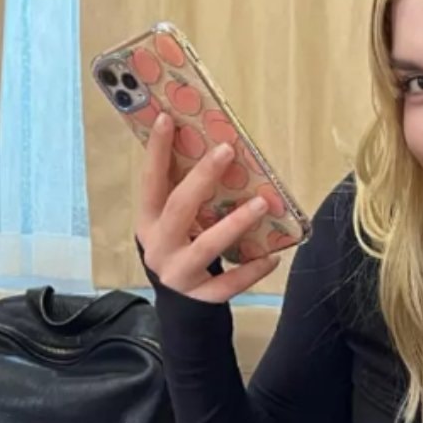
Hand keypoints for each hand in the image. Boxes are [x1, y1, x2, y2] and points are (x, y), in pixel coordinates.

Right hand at [137, 114, 279, 301]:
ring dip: (235, 223)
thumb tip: (216, 149)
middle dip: (202, 178)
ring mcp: (179, 273)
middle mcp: (159, 247)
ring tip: (261, 203)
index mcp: (149, 222)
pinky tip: (273, 256)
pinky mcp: (201, 296)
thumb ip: (186, 195)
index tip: (166, 118)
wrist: (179, 304)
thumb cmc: (182, 249)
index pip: (151, 182)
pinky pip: (229, 283)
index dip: (156, 151)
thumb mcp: (173, 223)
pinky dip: (252, 270)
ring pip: (207, 246)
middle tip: (226, 151)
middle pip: (179, 208)